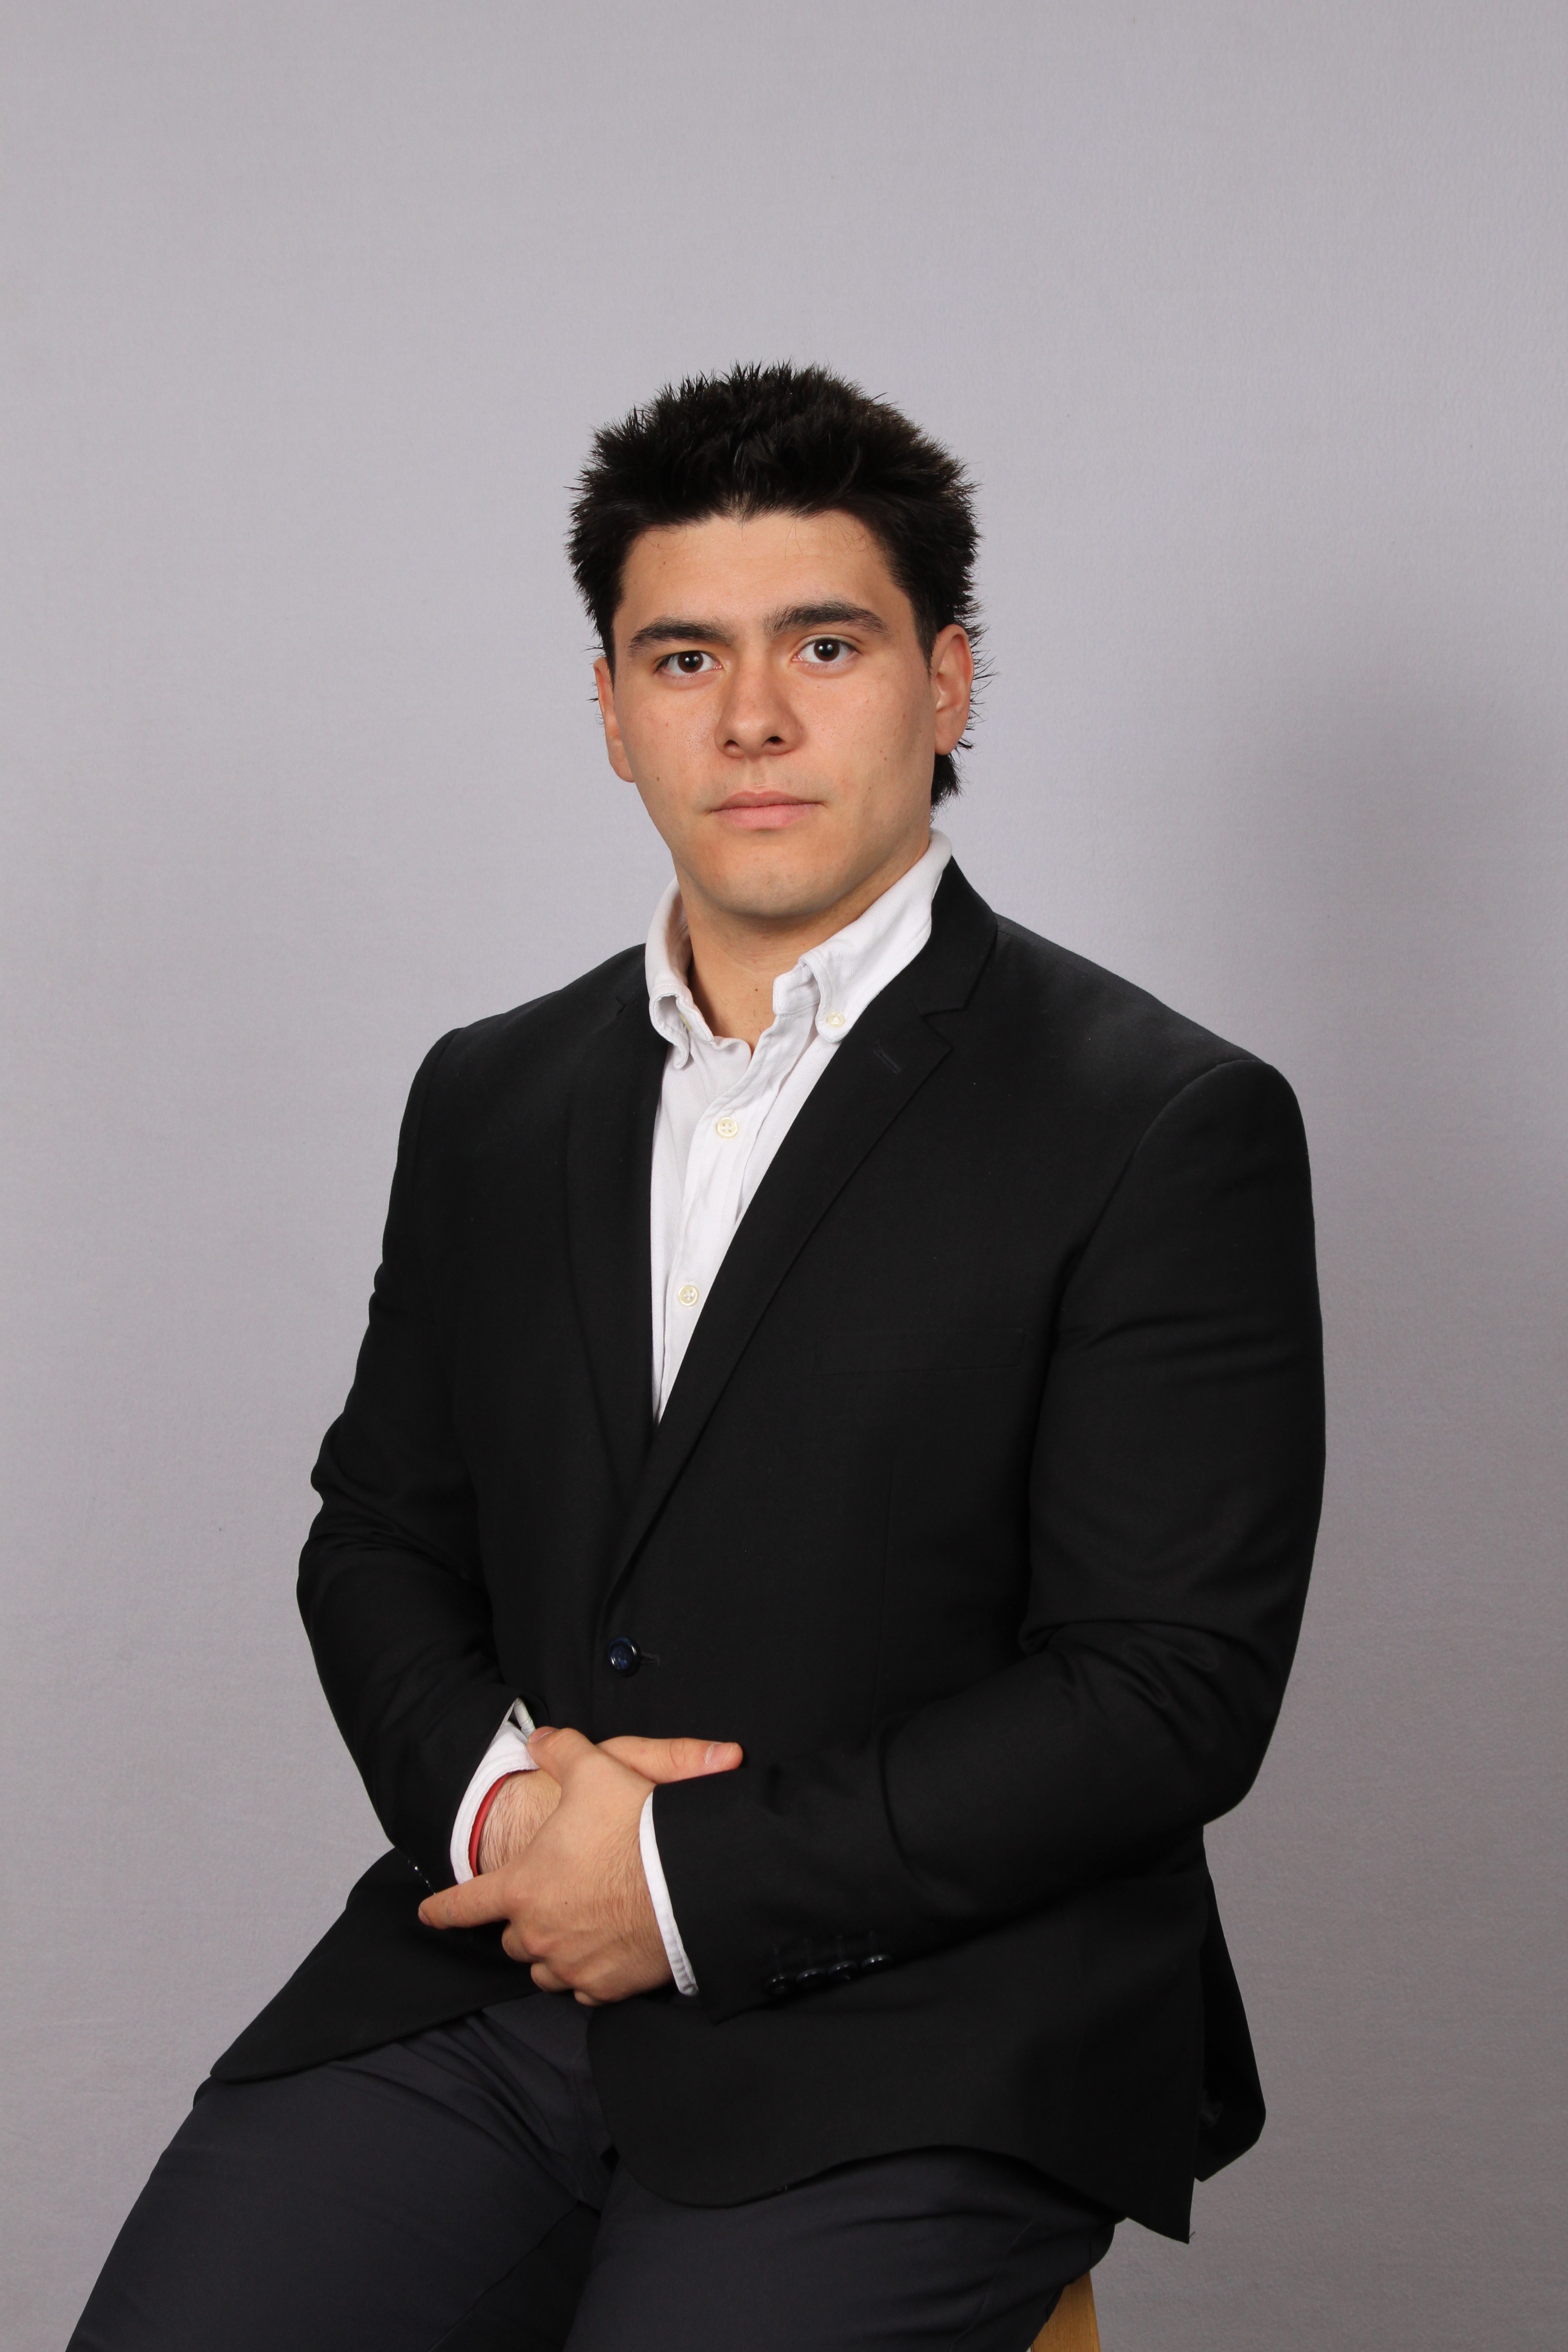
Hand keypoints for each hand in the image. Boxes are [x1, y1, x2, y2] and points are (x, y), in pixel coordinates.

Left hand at [419, 1728, 741, 2003]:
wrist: (691, 1876)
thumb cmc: (636, 1825)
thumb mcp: (595, 1769)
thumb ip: (560, 1751)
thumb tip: (539, 1740)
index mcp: (523, 1887)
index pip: (465, 1903)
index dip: (443, 1908)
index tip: (428, 1914)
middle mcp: (540, 1933)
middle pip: (513, 1939)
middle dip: (522, 1922)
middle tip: (546, 1901)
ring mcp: (573, 1964)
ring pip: (545, 1970)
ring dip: (550, 1953)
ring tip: (571, 1931)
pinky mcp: (608, 1985)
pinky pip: (584, 1990)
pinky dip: (586, 1975)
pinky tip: (601, 1955)